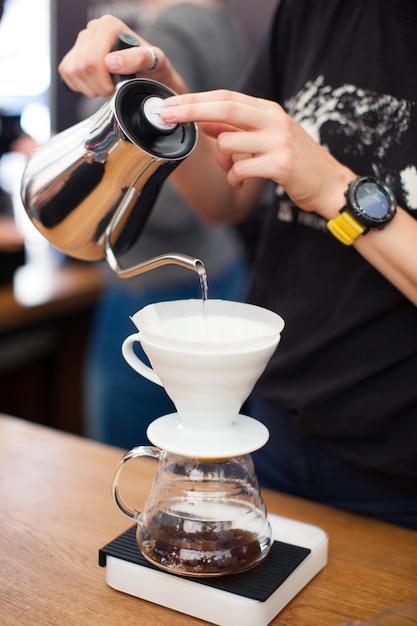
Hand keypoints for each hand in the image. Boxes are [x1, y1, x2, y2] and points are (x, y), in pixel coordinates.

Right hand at [58, 15, 186, 97]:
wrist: (147, 72)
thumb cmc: (152, 65)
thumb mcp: (155, 61)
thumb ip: (138, 59)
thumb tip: (111, 62)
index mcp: (109, 25)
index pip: (93, 60)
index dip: (103, 82)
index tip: (116, 88)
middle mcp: (92, 28)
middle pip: (81, 67)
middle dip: (97, 87)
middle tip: (112, 90)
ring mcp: (81, 41)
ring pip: (71, 71)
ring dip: (89, 88)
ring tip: (106, 87)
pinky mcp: (73, 54)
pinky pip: (66, 74)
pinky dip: (80, 86)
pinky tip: (96, 84)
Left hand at [161, 89, 353, 218]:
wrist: (329, 183)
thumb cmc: (296, 161)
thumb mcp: (267, 138)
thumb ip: (237, 129)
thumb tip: (203, 121)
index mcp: (268, 110)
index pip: (226, 97)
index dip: (195, 100)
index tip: (170, 104)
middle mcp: (274, 120)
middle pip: (224, 107)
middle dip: (190, 110)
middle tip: (166, 115)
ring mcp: (278, 141)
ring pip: (228, 143)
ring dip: (222, 161)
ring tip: (233, 170)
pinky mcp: (280, 165)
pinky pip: (241, 169)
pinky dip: (234, 178)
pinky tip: (241, 182)